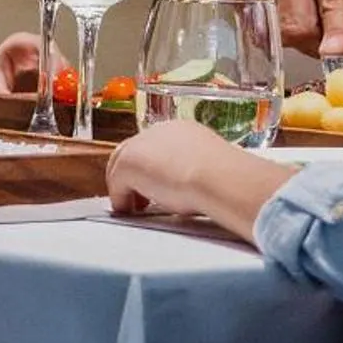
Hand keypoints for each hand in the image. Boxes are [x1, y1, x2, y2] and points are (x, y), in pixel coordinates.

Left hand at [107, 120, 292, 243]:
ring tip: (134, 208)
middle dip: (135, 175)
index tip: (158, 185)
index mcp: (182, 130)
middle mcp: (159, 131)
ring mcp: (140, 145)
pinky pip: (116, 185)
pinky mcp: (128, 164)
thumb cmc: (226, 176)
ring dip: (127, 188)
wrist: (218, 176)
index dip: (155, 167)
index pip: (158, 145)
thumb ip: (199, 173)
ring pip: (122, 165)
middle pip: (135, 151)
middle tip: (140, 200)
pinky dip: (121, 200)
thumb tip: (199, 191)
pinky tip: (130, 212)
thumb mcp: (212, 169)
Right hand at [228, 0, 342, 56]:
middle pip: (296, 25)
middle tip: (325, 33)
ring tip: (305, 12)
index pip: (332, 0)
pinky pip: (254, 23)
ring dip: (294, 34)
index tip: (335, 55)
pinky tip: (283, 5)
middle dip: (314, 41)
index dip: (336, 33)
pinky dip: (272, 25)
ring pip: (274, 29)